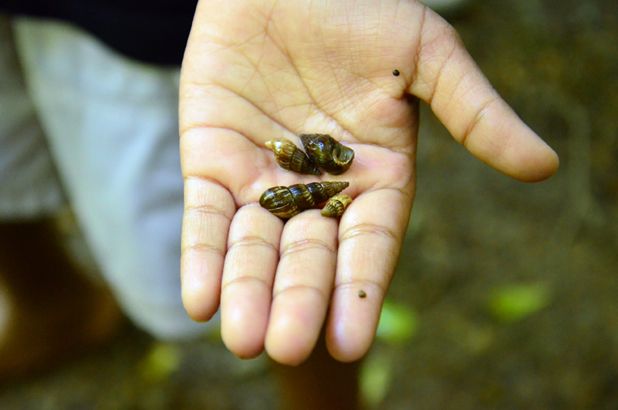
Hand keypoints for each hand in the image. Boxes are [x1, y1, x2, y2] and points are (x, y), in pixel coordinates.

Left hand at [179, 0, 557, 364]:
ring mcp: (261, 179)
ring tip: (244, 340)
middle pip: (307, 256)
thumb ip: (474, 113)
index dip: (358, 292)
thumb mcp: (426, 56)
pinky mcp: (211, 161)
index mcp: (372, 177)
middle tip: (286, 348)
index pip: (367, 246)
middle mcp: (316, 189)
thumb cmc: (359, 9)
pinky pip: (205, 215)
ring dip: (247, 292)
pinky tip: (199, 301)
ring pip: (253, 247)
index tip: (348, 342)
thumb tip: (543, 167)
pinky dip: (202, 255)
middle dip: (297, 301)